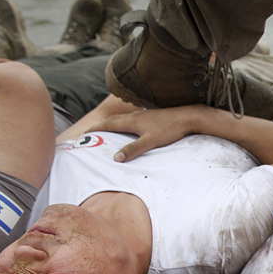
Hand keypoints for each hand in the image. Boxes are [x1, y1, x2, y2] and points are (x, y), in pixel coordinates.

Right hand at [79, 105, 201, 160]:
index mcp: (132, 121)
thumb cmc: (170, 128)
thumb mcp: (151, 141)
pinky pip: (132, 120)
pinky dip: (124, 124)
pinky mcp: (152, 117)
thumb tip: (116, 158)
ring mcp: (143, 115)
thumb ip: (133, 149)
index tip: (83, 133)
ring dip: (112, 124)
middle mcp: (135, 116)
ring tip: (106, 131)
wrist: (189, 116)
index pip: (108, 124)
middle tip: (91, 132)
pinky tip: (129, 128)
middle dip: (100, 126)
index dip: (95, 128)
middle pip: (113, 120)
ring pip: (123, 119)